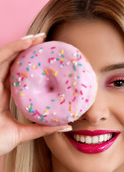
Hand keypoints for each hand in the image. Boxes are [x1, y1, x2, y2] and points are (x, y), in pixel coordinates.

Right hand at [0, 34, 70, 155]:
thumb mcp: (23, 134)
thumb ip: (43, 129)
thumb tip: (67, 125)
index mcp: (4, 97)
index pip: (16, 76)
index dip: (28, 65)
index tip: (45, 59)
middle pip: (11, 63)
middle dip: (26, 50)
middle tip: (44, 41)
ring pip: (5, 57)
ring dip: (21, 44)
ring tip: (38, 37)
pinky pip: (0, 60)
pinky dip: (12, 49)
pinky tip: (26, 43)